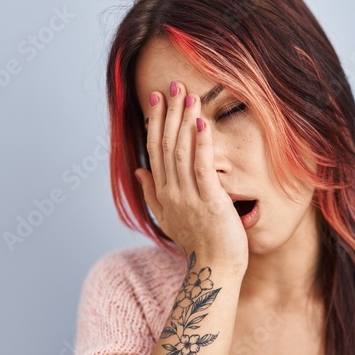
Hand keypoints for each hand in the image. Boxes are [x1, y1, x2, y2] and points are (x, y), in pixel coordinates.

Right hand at [134, 80, 248, 272]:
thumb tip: (139, 170)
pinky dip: (201, 143)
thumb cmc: (198, 243)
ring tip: (188, 95)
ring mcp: (190, 197)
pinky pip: (202, 167)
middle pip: (167, 145)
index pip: (155, 150)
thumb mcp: (168, 218)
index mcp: (163, 193)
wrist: (215, 269)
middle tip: (172, 85)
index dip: (155, 122)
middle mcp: (172, 192)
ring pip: (182, 152)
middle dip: (169, 113)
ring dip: (185, 121)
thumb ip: (152, 193)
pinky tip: (202, 122)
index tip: (156, 98)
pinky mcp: (210, 201)